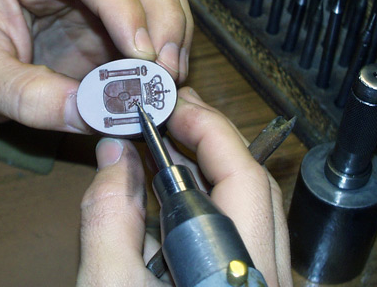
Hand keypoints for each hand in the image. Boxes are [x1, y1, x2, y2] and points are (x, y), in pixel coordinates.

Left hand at [0, 0, 191, 130]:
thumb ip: (29, 98)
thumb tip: (95, 114)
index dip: (123, 4)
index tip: (140, 54)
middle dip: (162, 14)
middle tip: (166, 68)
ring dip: (173, 30)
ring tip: (170, 77)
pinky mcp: (107, 24)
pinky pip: (151, 23)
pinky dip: (167, 48)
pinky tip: (166, 78)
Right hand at [77, 87, 291, 286]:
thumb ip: (108, 216)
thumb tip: (116, 154)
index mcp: (239, 273)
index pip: (242, 178)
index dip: (209, 130)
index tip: (172, 107)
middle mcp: (268, 277)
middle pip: (253, 184)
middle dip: (211, 140)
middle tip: (172, 116)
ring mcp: (266, 283)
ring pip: (250, 205)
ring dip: (210, 169)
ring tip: (170, 144)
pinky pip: (241, 230)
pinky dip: (207, 202)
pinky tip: (174, 195)